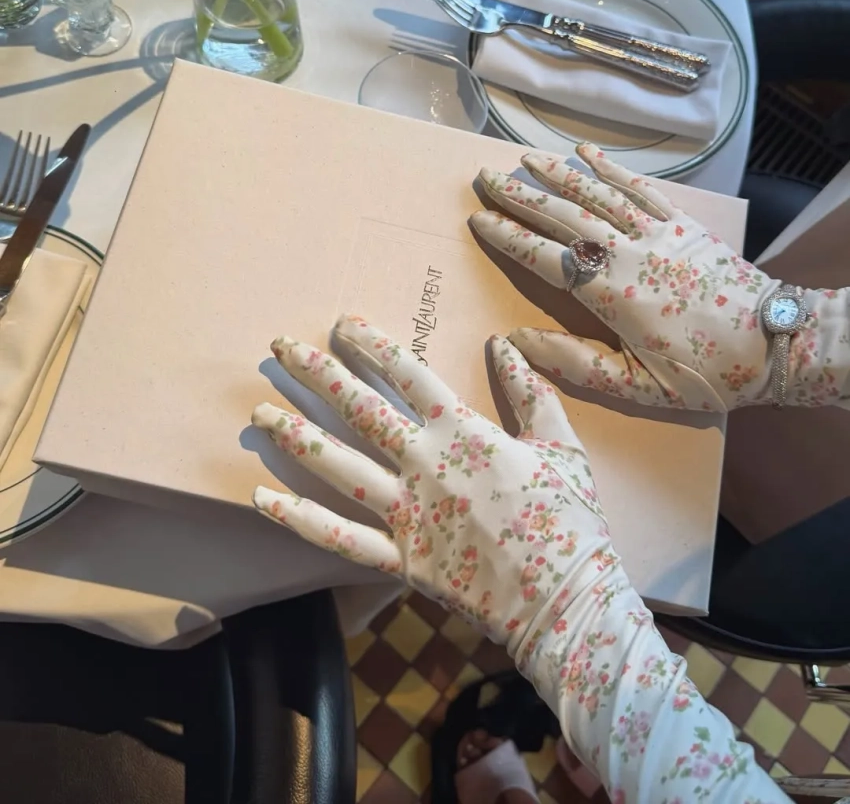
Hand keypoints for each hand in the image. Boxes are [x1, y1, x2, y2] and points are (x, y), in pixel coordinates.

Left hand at [250, 318, 787, 803]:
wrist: (564, 599)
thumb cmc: (569, 520)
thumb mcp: (561, 445)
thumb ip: (530, 392)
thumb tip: (506, 343)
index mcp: (463, 433)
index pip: (407, 375)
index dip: (372, 346)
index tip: (342, 323)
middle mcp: (424, 465)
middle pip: (360, 410)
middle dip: (318, 375)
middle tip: (282, 346)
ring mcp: (406, 513)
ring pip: (338, 467)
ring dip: (296, 437)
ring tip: (259, 413)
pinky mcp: (399, 558)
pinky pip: (340, 537)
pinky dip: (299, 519)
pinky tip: (262, 499)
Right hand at [470, 143, 848, 411]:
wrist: (774, 344)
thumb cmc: (706, 372)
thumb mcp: (636, 386)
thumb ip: (574, 363)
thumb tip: (516, 341)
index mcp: (612, 294)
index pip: (547, 257)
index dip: (509, 237)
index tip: (479, 219)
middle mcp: (628, 253)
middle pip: (564, 217)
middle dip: (521, 196)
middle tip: (485, 177)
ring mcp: (656, 232)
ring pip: (597, 194)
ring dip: (558, 174)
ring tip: (525, 157)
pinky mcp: (681, 224)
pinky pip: (639, 188)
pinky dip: (611, 168)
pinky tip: (588, 153)